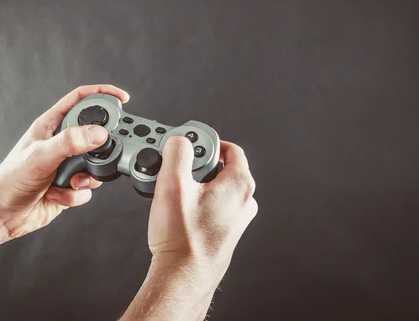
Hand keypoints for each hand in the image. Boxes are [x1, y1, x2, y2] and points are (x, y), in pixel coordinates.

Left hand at [0, 84, 129, 242]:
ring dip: (87, 177)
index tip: (123, 99)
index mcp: (52, 125)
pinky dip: (76, 194)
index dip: (103, 94)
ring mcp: (67, 164)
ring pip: (97, 164)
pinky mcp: (71, 185)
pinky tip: (57, 195)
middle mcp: (62, 143)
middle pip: (96, 134)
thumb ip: (70, 142)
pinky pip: (89, 188)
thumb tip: (98, 133)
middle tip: (102, 154)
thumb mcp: (40, 156)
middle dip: (102, 148)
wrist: (1, 215)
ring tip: (69, 181)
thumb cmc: (10, 181)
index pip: (81, 99)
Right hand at [148, 137, 257, 280]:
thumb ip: (178, 152)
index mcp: (240, 184)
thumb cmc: (183, 239)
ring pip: (216, 189)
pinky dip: (197, 203)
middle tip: (176, 170)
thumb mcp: (173, 183)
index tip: (191, 145)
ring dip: (196, 186)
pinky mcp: (226, 233)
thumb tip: (180, 141)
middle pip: (222, 168)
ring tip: (173, 193)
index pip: (230, 149)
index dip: (208, 143)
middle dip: (198, 165)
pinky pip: (214, 207)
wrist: (183, 278)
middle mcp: (244, 201)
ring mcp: (237, 219)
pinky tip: (178, 212)